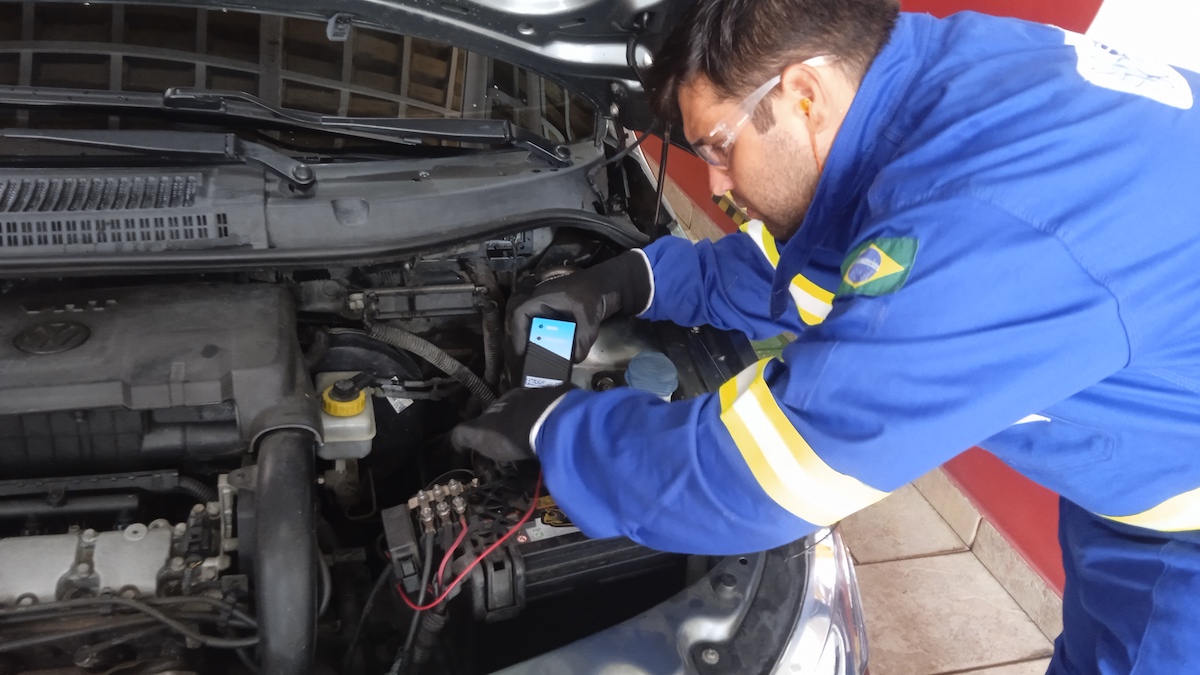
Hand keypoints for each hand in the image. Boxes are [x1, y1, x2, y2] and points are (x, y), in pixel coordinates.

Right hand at [450, 385, 571, 463]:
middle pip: (520, 411)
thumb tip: (453, 441)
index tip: (495, 443)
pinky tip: (558, 441)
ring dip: (539, 427)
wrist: (551, 424)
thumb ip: (463, 435)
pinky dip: (558, 429)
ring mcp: (551, 399)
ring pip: (541, 413)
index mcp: (505, 400)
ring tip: (540, 446)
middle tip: (520, 446)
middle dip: (518, 426)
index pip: (494, 411)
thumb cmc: (511, 431)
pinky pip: (561, 418)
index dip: (493, 426)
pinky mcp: (571, 407)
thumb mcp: (478, 434)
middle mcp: (528, 395)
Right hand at [510, 250, 652, 360]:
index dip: (517, 333)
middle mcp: (542, 302)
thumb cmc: (596, 292)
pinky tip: (554, 353)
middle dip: (525, 341)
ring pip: (535, 327)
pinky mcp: (559, 315)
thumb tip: (576, 359)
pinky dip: (548, 341)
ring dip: (537, 343)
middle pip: (524, 323)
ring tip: (538, 360)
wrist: (612, 284)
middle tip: (528, 360)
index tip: (520, 351)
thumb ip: (583, 339)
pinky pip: (548, 329)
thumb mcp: (590, 317)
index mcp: (543, 297)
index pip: (520, 314)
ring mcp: (550, 308)